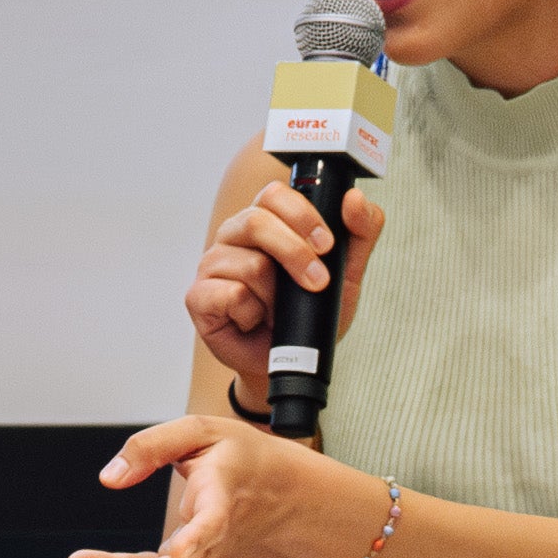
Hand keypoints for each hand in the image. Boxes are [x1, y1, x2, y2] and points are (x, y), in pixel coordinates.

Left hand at [68, 410, 308, 557]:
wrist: (280, 489)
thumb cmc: (239, 455)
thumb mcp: (199, 431)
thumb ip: (151, 446)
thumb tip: (108, 479)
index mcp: (223, 494)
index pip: (213, 522)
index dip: (197, 537)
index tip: (178, 551)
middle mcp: (216, 535)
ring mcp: (204, 555)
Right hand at [184, 173, 384, 399]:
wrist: (289, 363)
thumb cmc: (308, 313)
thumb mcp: (346, 274)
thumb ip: (359, 234)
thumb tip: (354, 198)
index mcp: (264, 220)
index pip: (274, 194)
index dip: (302, 215)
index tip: (326, 244)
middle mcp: (234, 235)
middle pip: (258, 221)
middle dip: (296, 254)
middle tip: (317, 281)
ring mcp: (212, 264)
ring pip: (251, 265)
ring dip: (276, 297)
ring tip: (280, 311)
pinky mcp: (198, 296)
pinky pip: (231, 294)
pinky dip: (253, 314)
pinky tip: (254, 321)